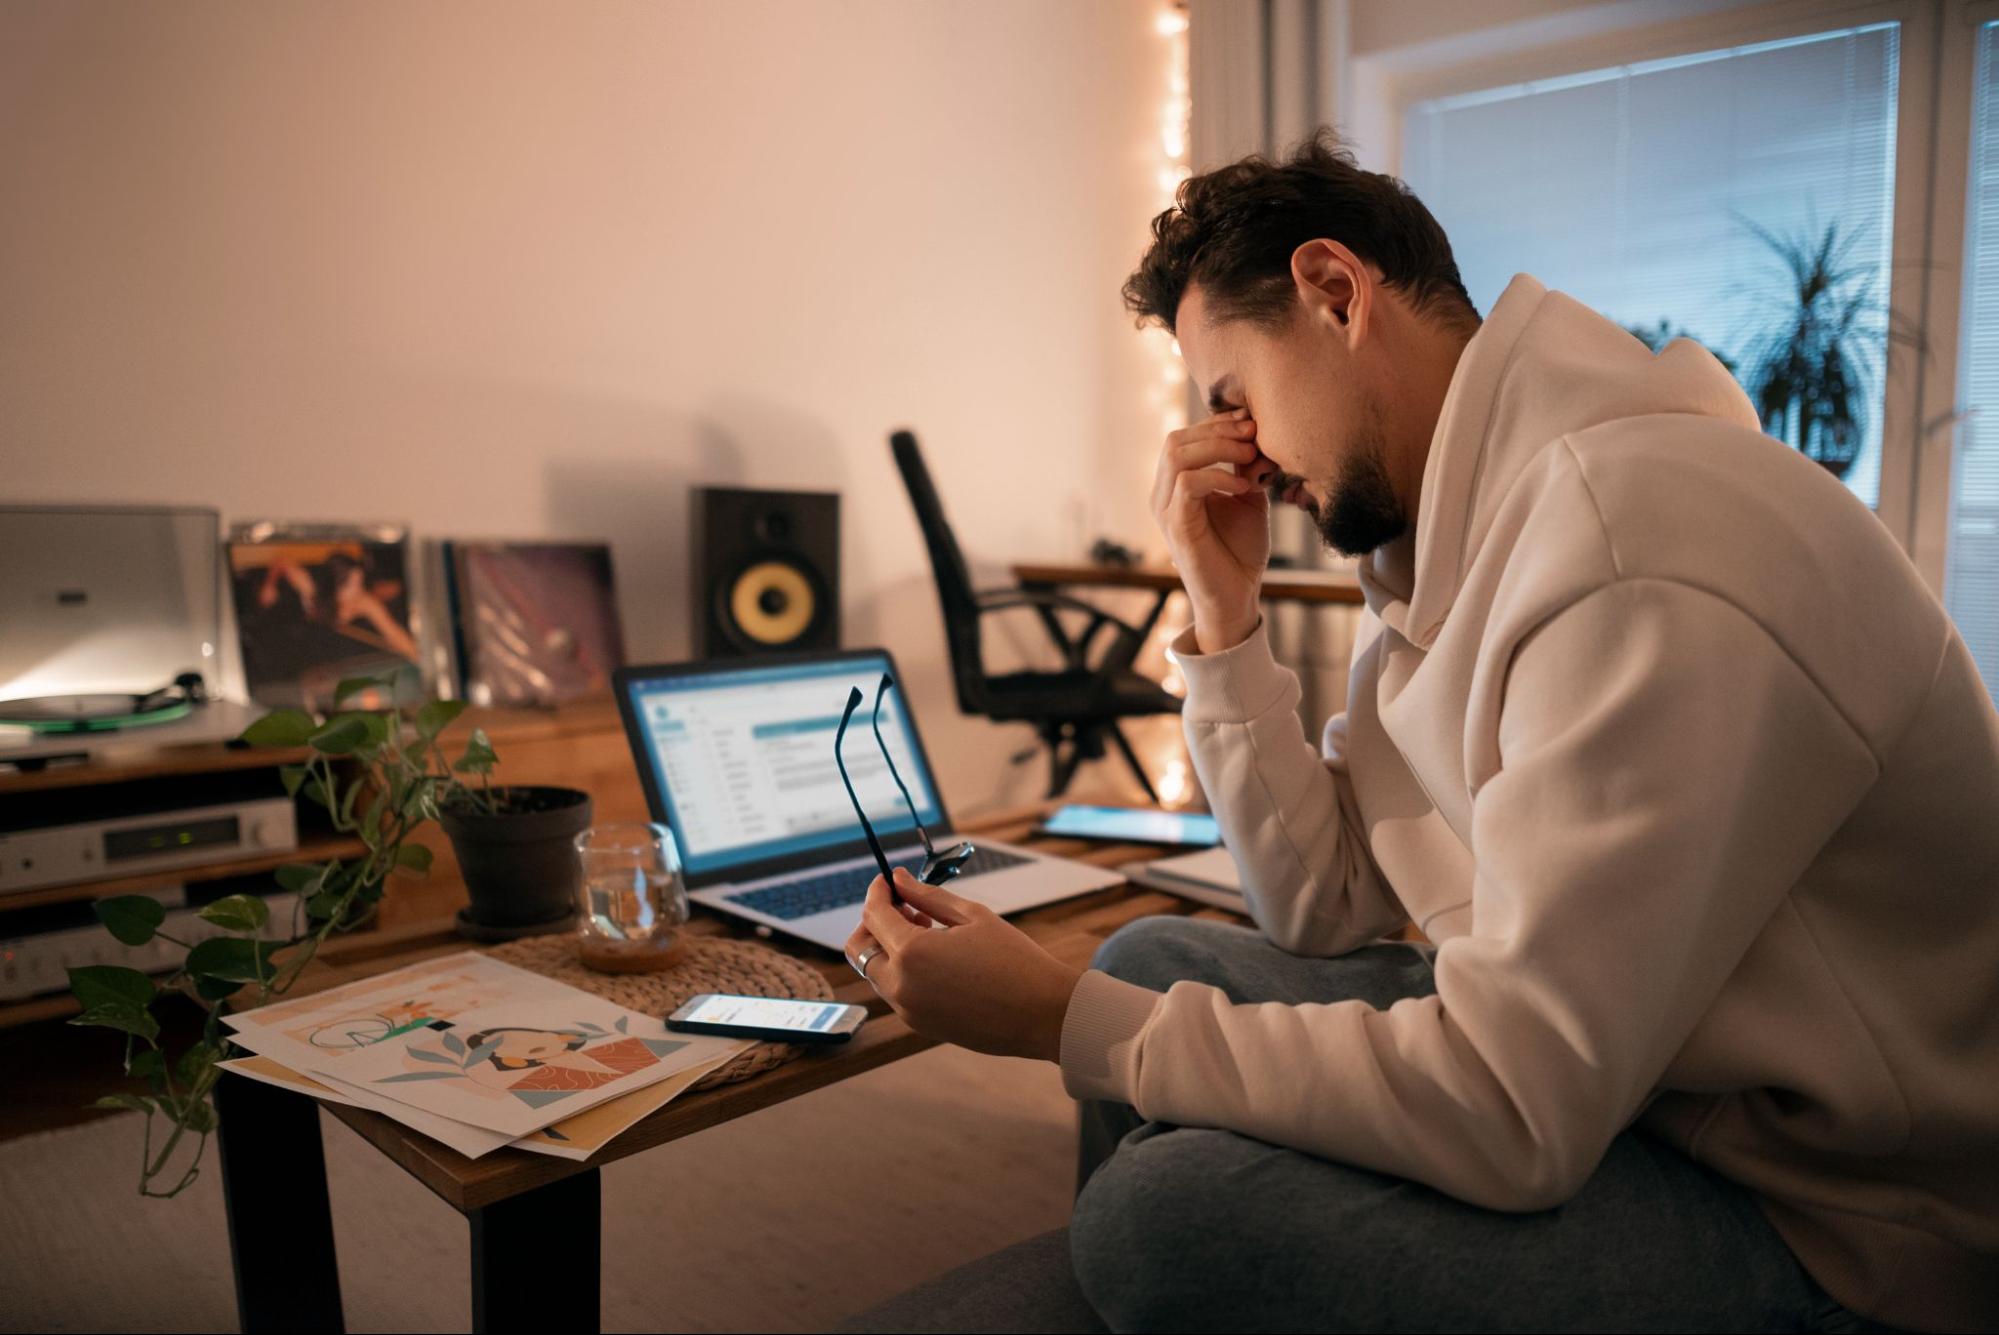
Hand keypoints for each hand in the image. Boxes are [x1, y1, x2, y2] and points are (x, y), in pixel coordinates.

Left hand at [844, 868, 1083, 1062]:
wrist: (1043, 1015)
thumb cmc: (1015, 960)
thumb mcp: (972, 917)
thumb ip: (927, 897)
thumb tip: (898, 879)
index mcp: (912, 953)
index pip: (874, 915)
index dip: (877, 892)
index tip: (887, 880)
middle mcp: (901, 986)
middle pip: (860, 948)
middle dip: (874, 922)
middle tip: (905, 906)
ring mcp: (908, 1010)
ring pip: (875, 972)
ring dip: (888, 947)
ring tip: (928, 930)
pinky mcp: (919, 1025)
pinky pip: (896, 992)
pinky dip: (902, 970)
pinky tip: (936, 958)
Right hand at [1152, 409, 1268, 652]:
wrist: (1237, 595)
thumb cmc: (1240, 550)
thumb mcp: (1247, 497)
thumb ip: (1245, 467)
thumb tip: (1254, 435)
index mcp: (1176, 485)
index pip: (1185, 437)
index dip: (1217, 423)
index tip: (1252, 423)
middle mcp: (1164, 495)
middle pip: (1176, 440)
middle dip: (1218, 430)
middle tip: (1254, 435)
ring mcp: (1166, 510)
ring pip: (1176, 455)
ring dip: (1218, 447)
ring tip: (1250, 456)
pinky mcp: (1177, 527)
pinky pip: (1188, 483)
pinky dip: (1219, 477)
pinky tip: (1244, 486)